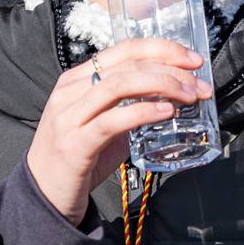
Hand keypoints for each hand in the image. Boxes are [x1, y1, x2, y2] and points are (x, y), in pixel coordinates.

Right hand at [26, 38, 211, 224]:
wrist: (44, 195)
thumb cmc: (78, 158)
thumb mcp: (103, 123)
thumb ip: (127, 107)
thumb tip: (170, 98)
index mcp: (77, 79)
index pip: (124, 50)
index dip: (161, 49)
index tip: (192, 59)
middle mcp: (70, 91)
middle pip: (126, 64)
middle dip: (170, 68)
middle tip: (199, 82)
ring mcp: (69, 116)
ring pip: (119, 84)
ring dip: (162, 86)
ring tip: (188, 96)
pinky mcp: (75, 143)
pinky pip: (113, 120)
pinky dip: (143, 112)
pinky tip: (166, 112)